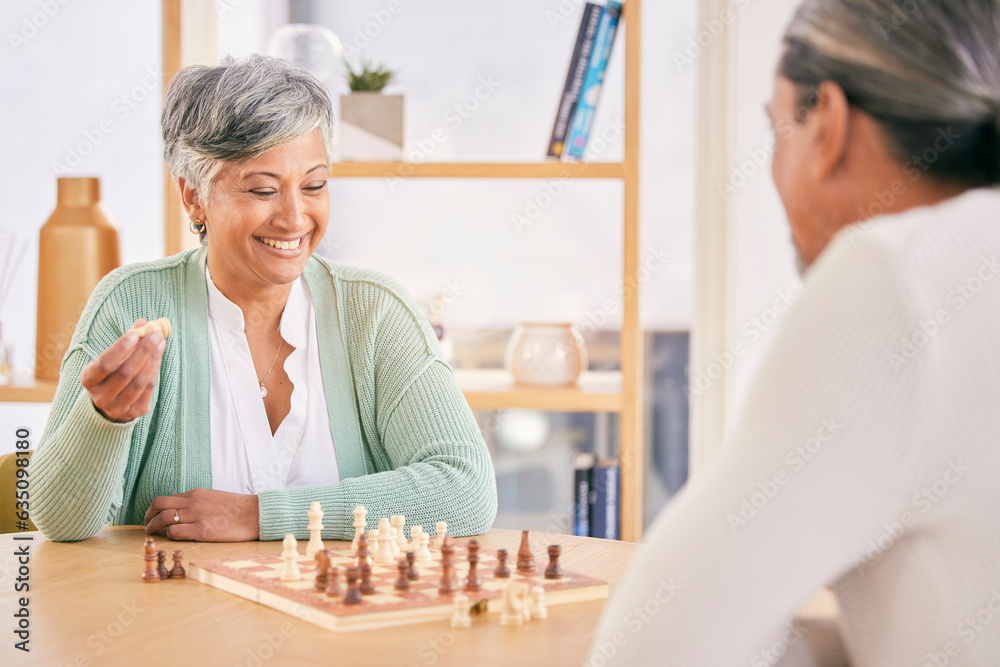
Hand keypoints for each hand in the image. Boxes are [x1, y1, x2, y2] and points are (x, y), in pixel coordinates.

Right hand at [81, 318, 165, 422]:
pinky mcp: (134, 413)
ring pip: (139, 382)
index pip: (104, 364)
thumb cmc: (111, 372)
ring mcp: (117, 407)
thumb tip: (144, 322)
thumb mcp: (112, 357)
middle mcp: (100, 397)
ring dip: (152, 360)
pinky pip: (148, 390)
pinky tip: (158, 357)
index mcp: (88, 380)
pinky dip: (155, 371)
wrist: (111, 404)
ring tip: (160, 343)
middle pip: (125, 372)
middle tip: (156, 334)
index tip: (137, 333)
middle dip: (143, 351)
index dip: (120, 348)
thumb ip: (127, 340)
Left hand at [144, 488, 259, 541]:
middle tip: (147, 525)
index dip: (154, 509)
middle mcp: (193, 502)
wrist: (255, 514)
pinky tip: (171, 539)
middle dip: (148, 516)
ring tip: (151, 534)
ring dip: (152, 527)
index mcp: (196, 494)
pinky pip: (175, 532)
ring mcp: (197, 515)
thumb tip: (184, 511)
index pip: (166, 499)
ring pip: (163, 518)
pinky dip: (168, 536)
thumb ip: (198, 503)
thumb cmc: (237, 509)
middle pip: (159, 504)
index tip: (152, 517)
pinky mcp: (202, 530)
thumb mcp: (214, 498)